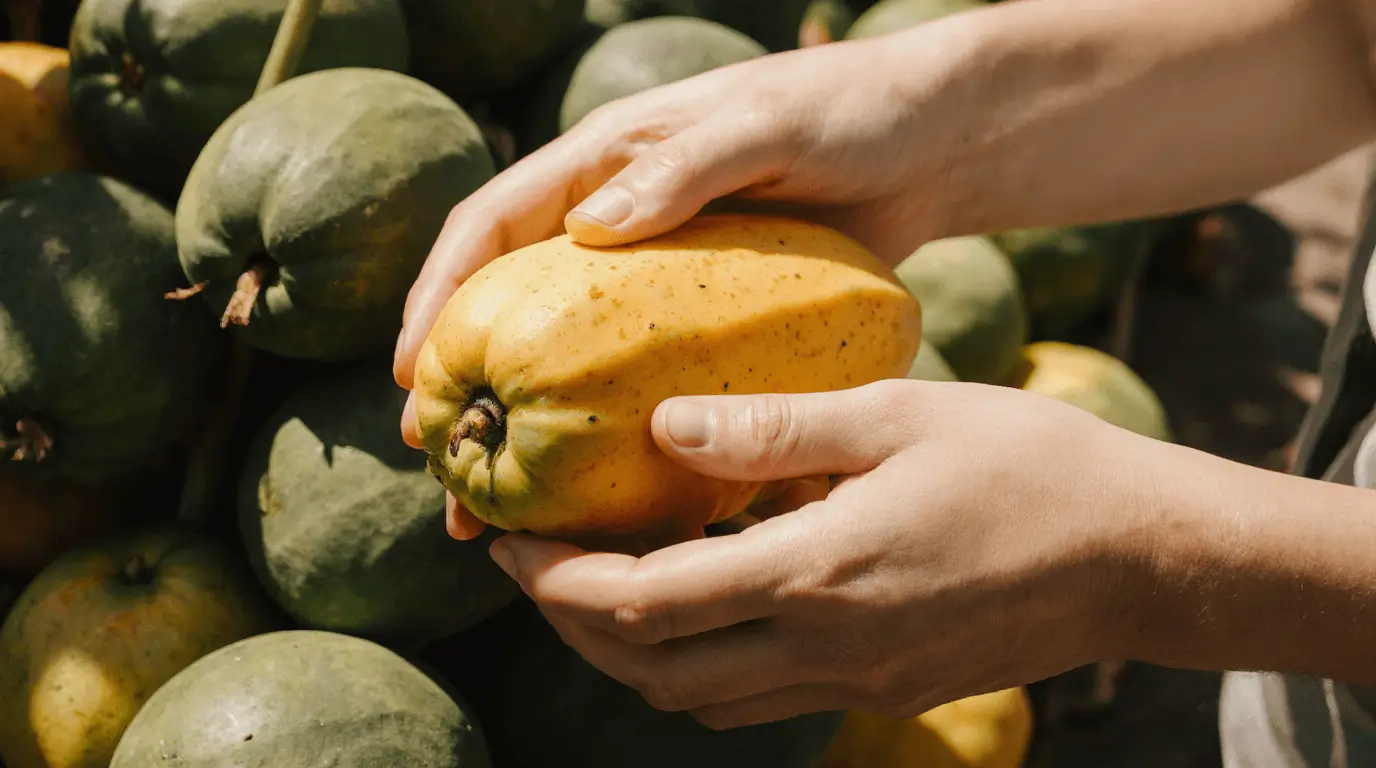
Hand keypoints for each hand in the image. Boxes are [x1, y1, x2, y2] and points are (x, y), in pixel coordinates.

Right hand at [392, 25, 976, 534]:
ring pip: (569, 349)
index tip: (409, 375)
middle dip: (464, 379)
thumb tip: (588, 230)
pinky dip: (613, 425)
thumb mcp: (767, 127)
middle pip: (511, 300)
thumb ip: (685, 168)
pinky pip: (641, 372)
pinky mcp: (705, 313)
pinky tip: (604, 488)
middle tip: (437, 463)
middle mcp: (616, 218)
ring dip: (530, 422)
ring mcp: (658, 271)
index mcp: (607, 160)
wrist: (930, 140)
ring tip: (502, 506)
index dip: (438, 296)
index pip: (492, 224)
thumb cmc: (846, 111)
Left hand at [484, 379, 1166, 728]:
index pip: (643, 604)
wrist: (1140, 558)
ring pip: (699, 699)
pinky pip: (757, 697)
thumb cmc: (1029, 466)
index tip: (511, 539)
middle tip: (533, 564)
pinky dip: (699, 660)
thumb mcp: (898, 415)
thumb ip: (773, 425)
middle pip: (652, 671)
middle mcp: (824, 649)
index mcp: (817, 575)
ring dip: (630, 651)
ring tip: (597, 581)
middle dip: (572, 623)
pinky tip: (698, 598)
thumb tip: (664, 424)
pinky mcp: (882, 687)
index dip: (558, 580)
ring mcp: (854, 681)